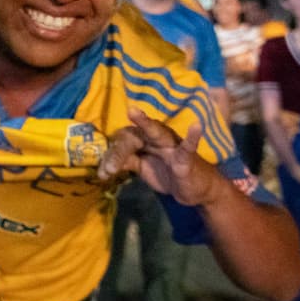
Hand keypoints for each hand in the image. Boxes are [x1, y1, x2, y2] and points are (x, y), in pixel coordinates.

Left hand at [97, 108, 222, 206]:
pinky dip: (193, 137)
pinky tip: (197, 126)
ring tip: (133, 111)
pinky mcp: (186, 157)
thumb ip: (126, 162)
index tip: (103, 174)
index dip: (111, 157)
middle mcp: (155, 138)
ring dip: (145, 123)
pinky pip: (188, 146)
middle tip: (106, 154)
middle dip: (120, 144)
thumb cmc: (166, 173)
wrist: (193, 189)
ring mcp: (171, 146)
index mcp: (143, 141)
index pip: (123, 144)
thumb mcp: (142, 168)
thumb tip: (105, 164)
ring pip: (156, 133)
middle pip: (134, 136)